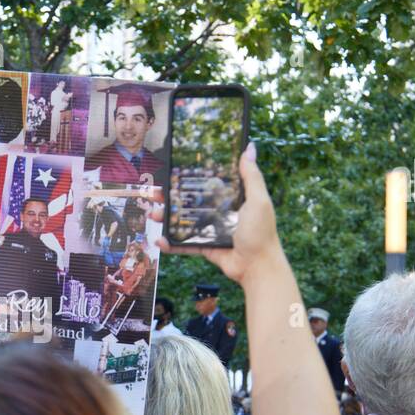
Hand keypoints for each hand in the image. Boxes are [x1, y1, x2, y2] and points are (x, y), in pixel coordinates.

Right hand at [153, 142, 280, 283]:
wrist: (258, 267)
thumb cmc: (261, 233)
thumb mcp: (258, 200)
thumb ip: (252, 176)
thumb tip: (250, 147)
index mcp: (231, 198)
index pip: (206, 183)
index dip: (189, 177)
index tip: (172, 171)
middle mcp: (219, 212)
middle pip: (190, 201)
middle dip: (170, 197)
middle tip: (154, 193)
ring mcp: (211, 230)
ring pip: (183, 221)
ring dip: (166, 218)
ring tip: (153, 214)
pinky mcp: (205, 247)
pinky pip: (185, 244)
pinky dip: (171, 244)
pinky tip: (159, 240)